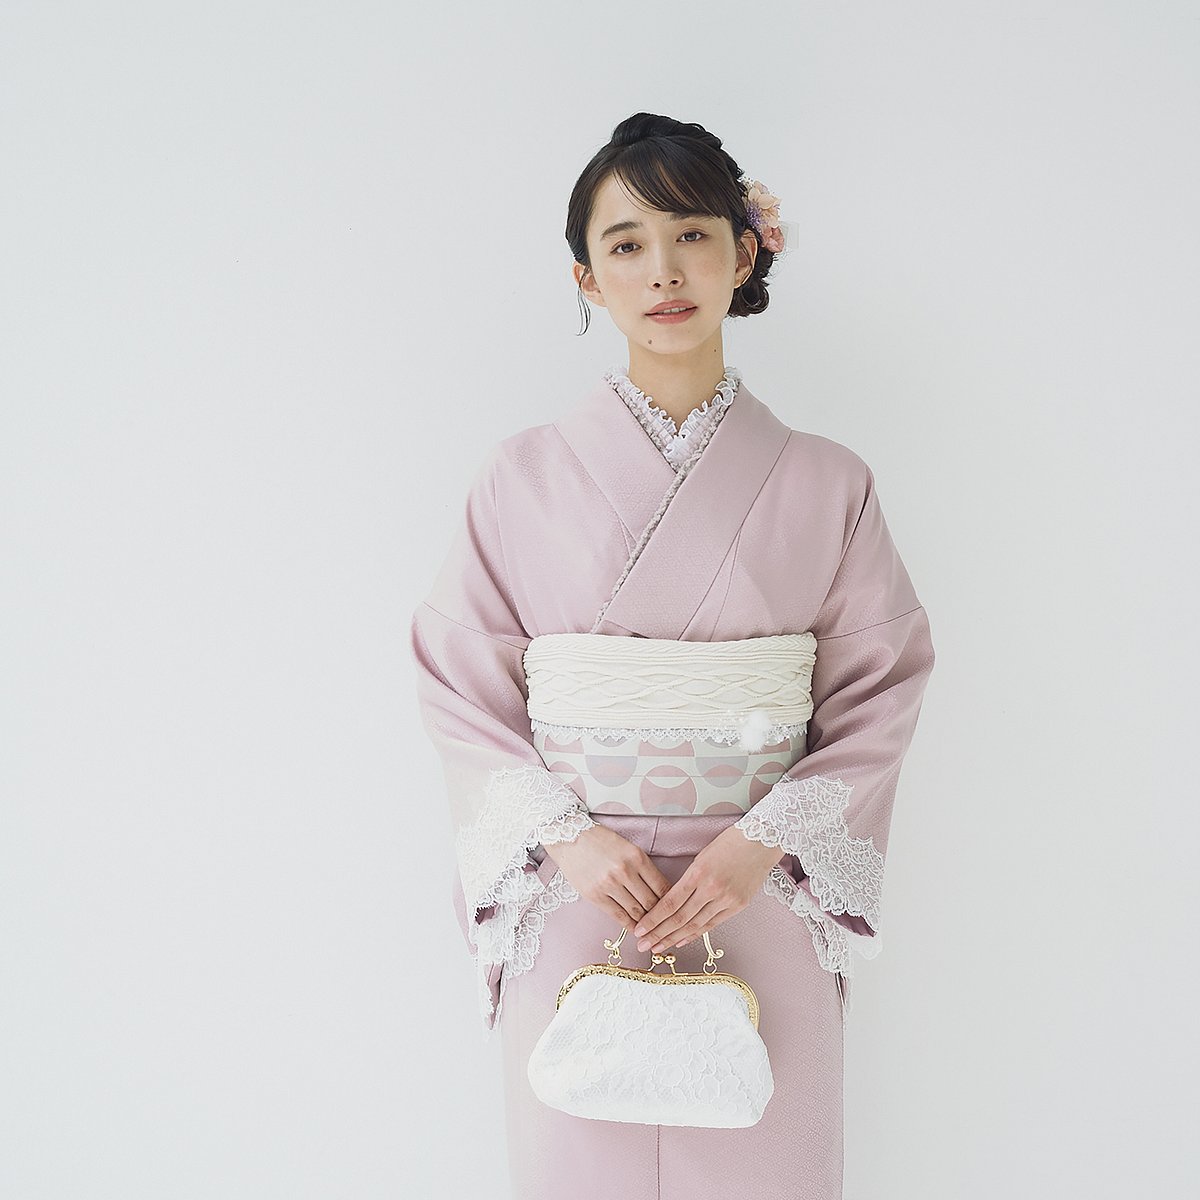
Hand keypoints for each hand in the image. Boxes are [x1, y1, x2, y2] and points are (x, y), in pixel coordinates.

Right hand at [542, 825, 673, 930]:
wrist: (568, 836)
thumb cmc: (599, 840)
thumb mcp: (627, 847)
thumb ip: (643, 867)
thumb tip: (659, 891)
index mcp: (637, 857)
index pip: (662, 886)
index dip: (671, 901)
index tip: (674, 908)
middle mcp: (625, 871)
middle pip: (651, 902)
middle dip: (660, 915)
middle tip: (665, 922)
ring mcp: (609, 885)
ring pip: (636, 911)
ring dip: (646, 923)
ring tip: (652, 929)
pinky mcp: (595, 895)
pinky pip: (618, 916)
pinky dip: (629, 925)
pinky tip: (635, 929)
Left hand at [631, 825, 783, 953]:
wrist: (760, 842)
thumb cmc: (728, 843)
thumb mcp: (702, 857)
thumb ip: (688, 880)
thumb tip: (670, 901)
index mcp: (698, 873)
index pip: (670, 902)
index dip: (653, 919)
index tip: (639, 929)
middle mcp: (711, 889)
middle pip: (680, 918)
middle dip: (659, 934)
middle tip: (643, 945)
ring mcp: (726, 899)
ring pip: (695, 925)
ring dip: (674, 939)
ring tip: (658, 948)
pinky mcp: (738, 906)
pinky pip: (712, 924)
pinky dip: (695, 934)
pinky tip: (681, 941)